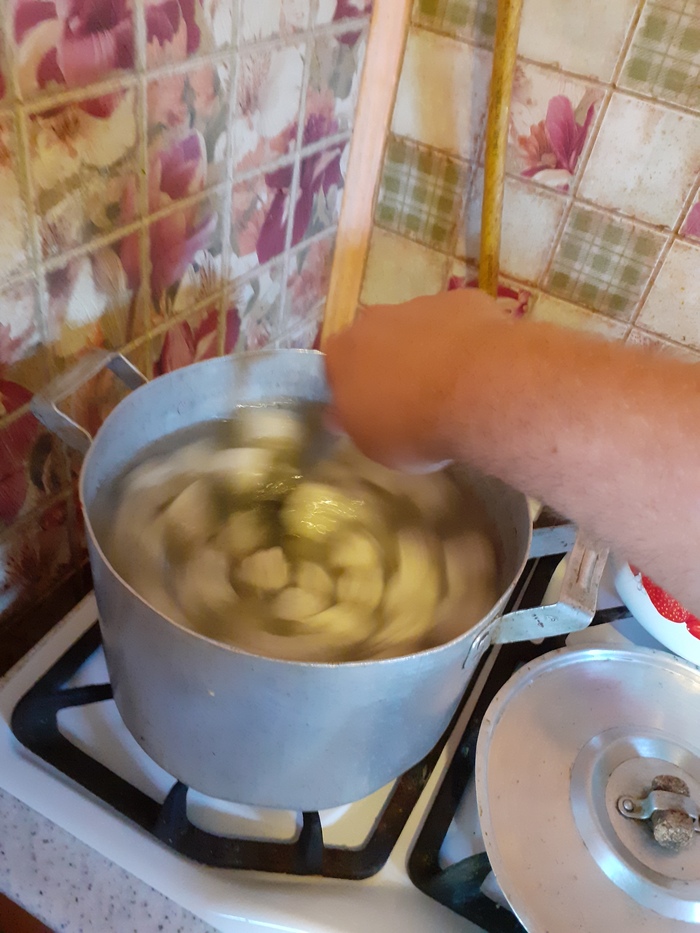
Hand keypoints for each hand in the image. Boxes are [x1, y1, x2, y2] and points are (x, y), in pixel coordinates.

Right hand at [324, 289, 501, 470]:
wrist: (478, 391)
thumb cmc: (414, 425)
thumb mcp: (372, 443)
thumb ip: (353, 421)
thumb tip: (340, 413)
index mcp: (343, 354)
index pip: (334, 365)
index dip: (351, 385)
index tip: (369, 407)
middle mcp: (375, 320)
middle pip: (375, 339)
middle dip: (389, 362)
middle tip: (411, 396)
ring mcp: (420, 304)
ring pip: (418, 327)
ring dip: (428, 350)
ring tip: (453, 386)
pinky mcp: (463, 300)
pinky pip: (458, 321)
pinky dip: (464, 341)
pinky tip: (480, 368)